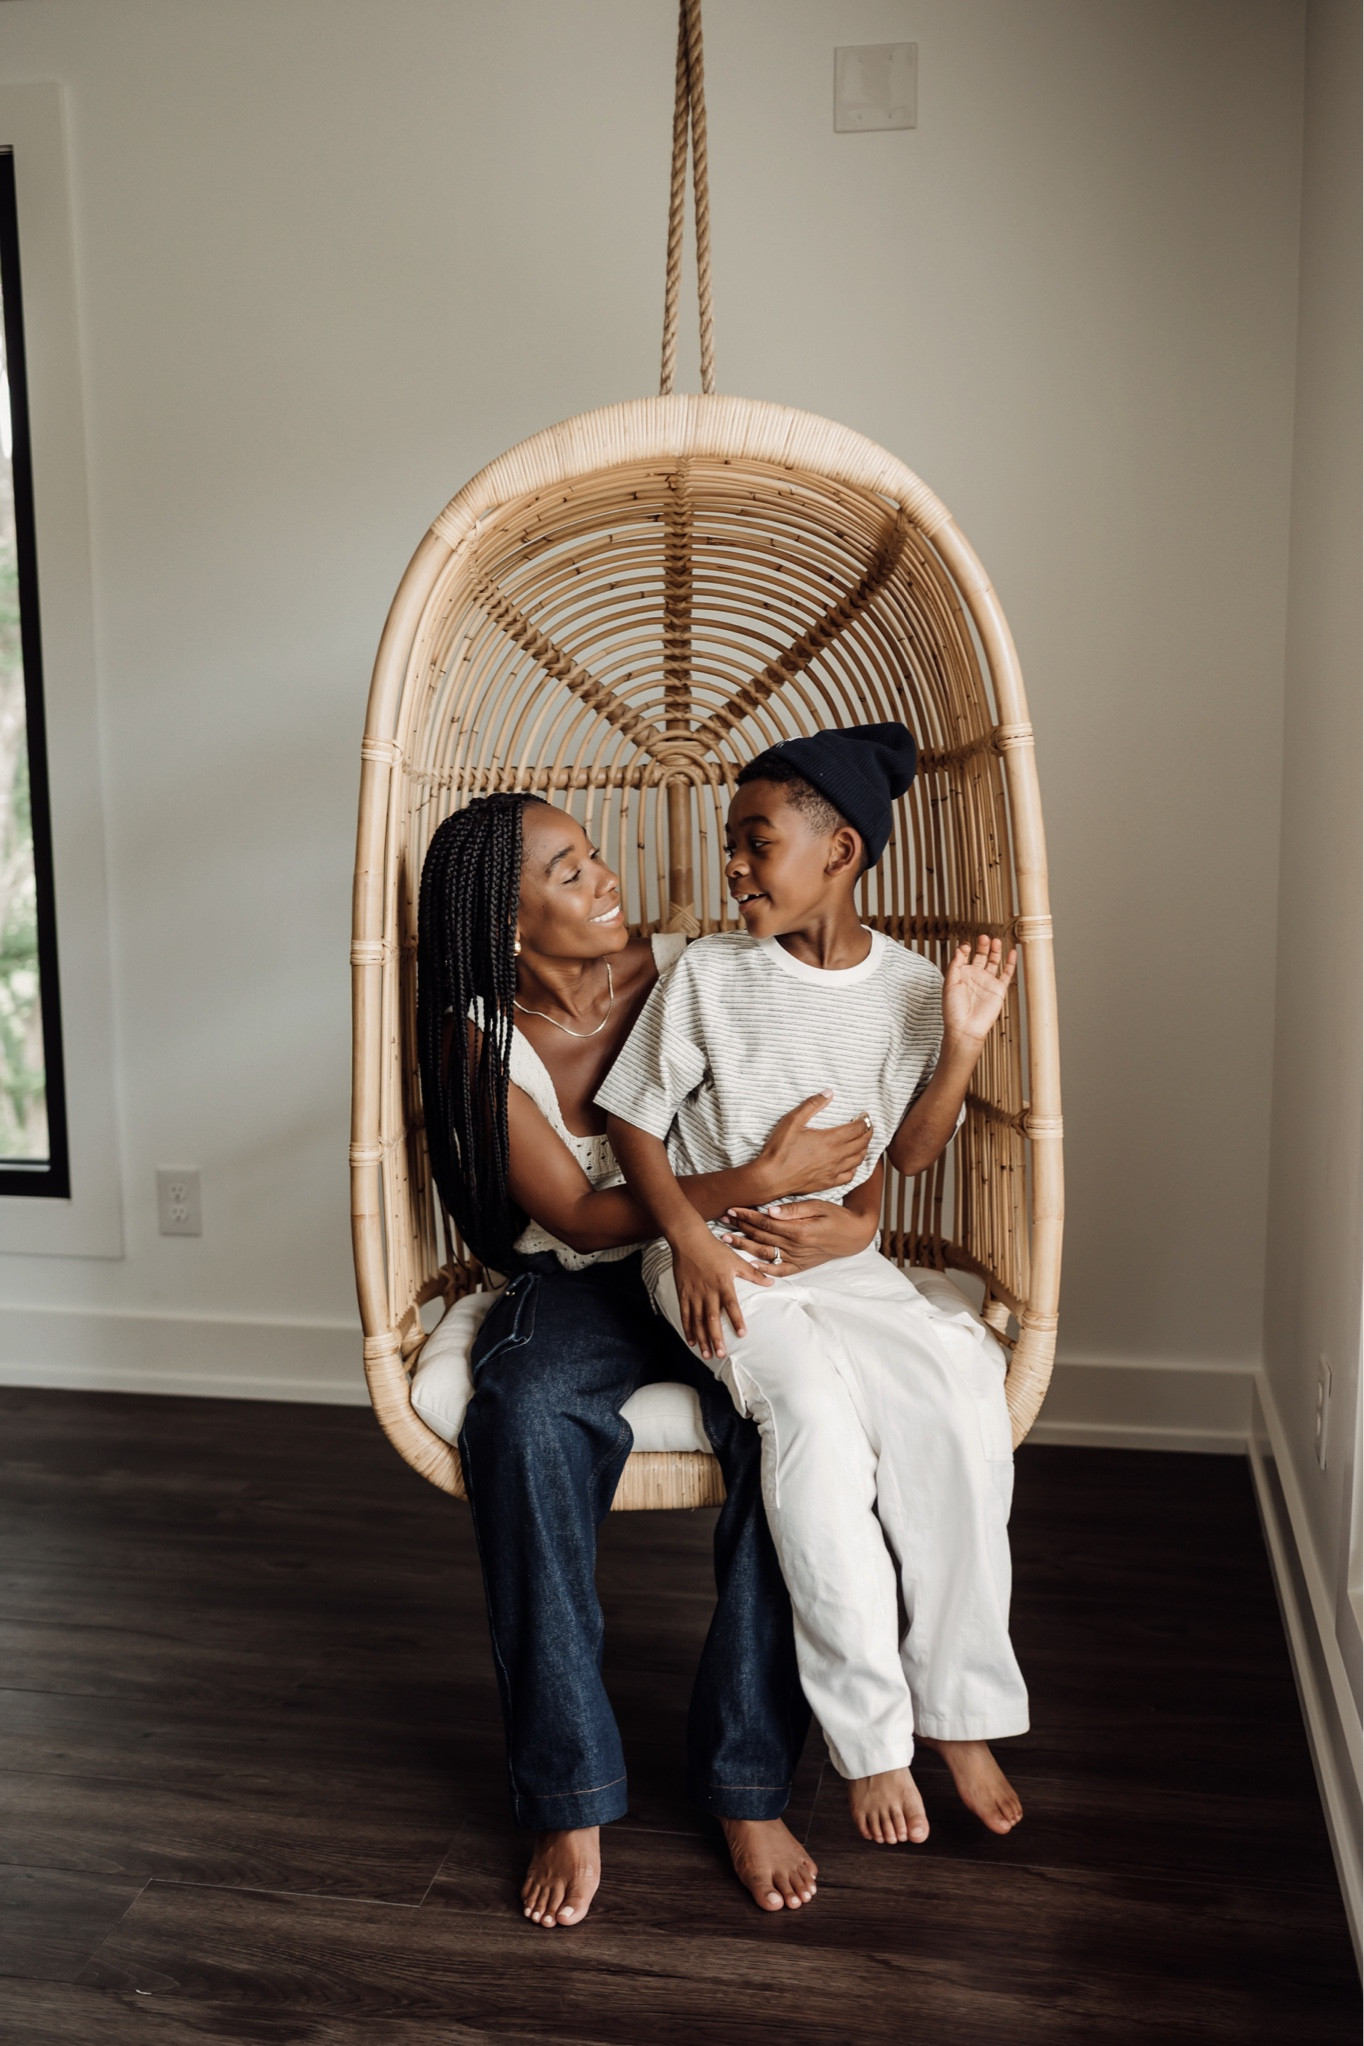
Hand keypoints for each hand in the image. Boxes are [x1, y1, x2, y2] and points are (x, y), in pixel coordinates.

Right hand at [669, 1224, 770, 1360]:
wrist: (689, 1239)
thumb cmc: (714, 1248)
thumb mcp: (736, 1259)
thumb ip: (753, 1273)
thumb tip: (771, 1282)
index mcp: (723, 1283)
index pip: (731, 1305)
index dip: (736, 1320)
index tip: (742, 1334)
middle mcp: (708, 1291)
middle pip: (712, 1318)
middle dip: (716, 1338)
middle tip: (721, 1354)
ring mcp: (694, 1293)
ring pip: (697, 1320)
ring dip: (702, 1338)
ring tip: (707, 1354)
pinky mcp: (683, 1293)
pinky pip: (685, 1314)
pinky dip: (688, 1329)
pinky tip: (691, 1341)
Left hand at [720, 1198, 877, 1274]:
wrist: (854, 1235)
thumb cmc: (836, 1216)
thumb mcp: (818, 1206)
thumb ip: (794, 1210)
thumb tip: (771, 1210)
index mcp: (798, 1230)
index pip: (765, 1222)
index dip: (747, 1216)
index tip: (732, 1209)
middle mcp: (795, 1247)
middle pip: (761, 1236)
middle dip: (740, 1227)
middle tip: (722, 1219)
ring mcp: (797, 1258)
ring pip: (764, 1252)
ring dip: (744, 1246)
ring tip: (727, 1238)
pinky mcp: (800, 1266)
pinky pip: (779, 1270)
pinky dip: (764, 1268)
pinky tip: (749, 1263)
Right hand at [756, 1091, 872, 1198]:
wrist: (771, 1178)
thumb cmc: (779, 1150)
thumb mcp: (792, 1121)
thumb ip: (812, 1105)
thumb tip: (828, 1093)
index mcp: (830, 1139)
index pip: (858, 1128)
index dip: (864, 1120)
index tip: (864, 1115)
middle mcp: (836, 1156)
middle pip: (862, 1143)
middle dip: (868, 1132)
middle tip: (868, 1125)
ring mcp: (833, 1171)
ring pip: (858, 1159)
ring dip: (864, 1148)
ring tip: (862, 1141)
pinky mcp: (828, 1183)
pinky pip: (850, 1175)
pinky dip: (855, 1167)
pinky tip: (852, 1163)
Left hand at [942, 936, 1016, 1045]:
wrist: (965, 1028)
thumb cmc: (953, 1010)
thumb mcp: (949, 984)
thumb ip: (954, 965)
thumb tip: (960, 949)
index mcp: (961, 975)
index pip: (965, 956)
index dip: (965, 948)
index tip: (966, 945)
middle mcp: (975, 977)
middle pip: (980, 956)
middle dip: (982, 946)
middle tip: (983, 936)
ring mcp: (987, 982)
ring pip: (993, 962)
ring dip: (995, 951)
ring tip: (995, 941)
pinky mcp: (999, 989)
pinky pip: (1006, 973)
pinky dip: (1010, 963)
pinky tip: (1012, 951)